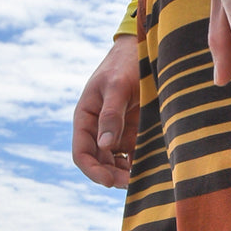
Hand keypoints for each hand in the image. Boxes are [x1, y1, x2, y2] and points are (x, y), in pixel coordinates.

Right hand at [72, 34, 139, 187]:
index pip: (81, 153)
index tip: (108, 181)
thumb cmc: (126, 63)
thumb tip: (105, 146)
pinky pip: (131, 155)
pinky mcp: (132, 132)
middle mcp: (97, 129)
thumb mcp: (117, 85)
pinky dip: (137, 164)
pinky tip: (148, 168)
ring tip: (140, 178)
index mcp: (85, 118)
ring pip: (114, 163)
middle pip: (98, 162)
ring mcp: (115, 132)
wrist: (145, 48)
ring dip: (124, 173)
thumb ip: (111, 115)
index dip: (92, 170)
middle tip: (130, 182)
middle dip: (111, 175)